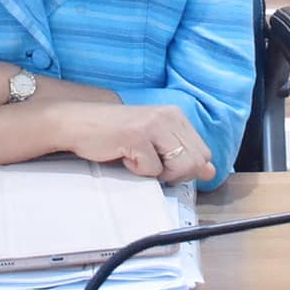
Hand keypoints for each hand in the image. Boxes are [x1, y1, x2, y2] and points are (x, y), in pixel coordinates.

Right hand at [59, 104, 213, 184]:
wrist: (78, 124)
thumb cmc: (114, 135)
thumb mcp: (154, 142)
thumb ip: (182, 155)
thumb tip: (211, 171)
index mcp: (176, 115)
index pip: (203, 153)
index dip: (185, 169)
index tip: (161, 164)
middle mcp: (170, 116)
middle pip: (195, 162)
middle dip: (174, 174)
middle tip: (148, 163)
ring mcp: (154, 124)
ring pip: (180, 166)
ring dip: (157, 173)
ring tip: (137, 157)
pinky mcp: (138, 136)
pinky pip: (152, 170)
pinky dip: (136, 170)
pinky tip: (123, 153)